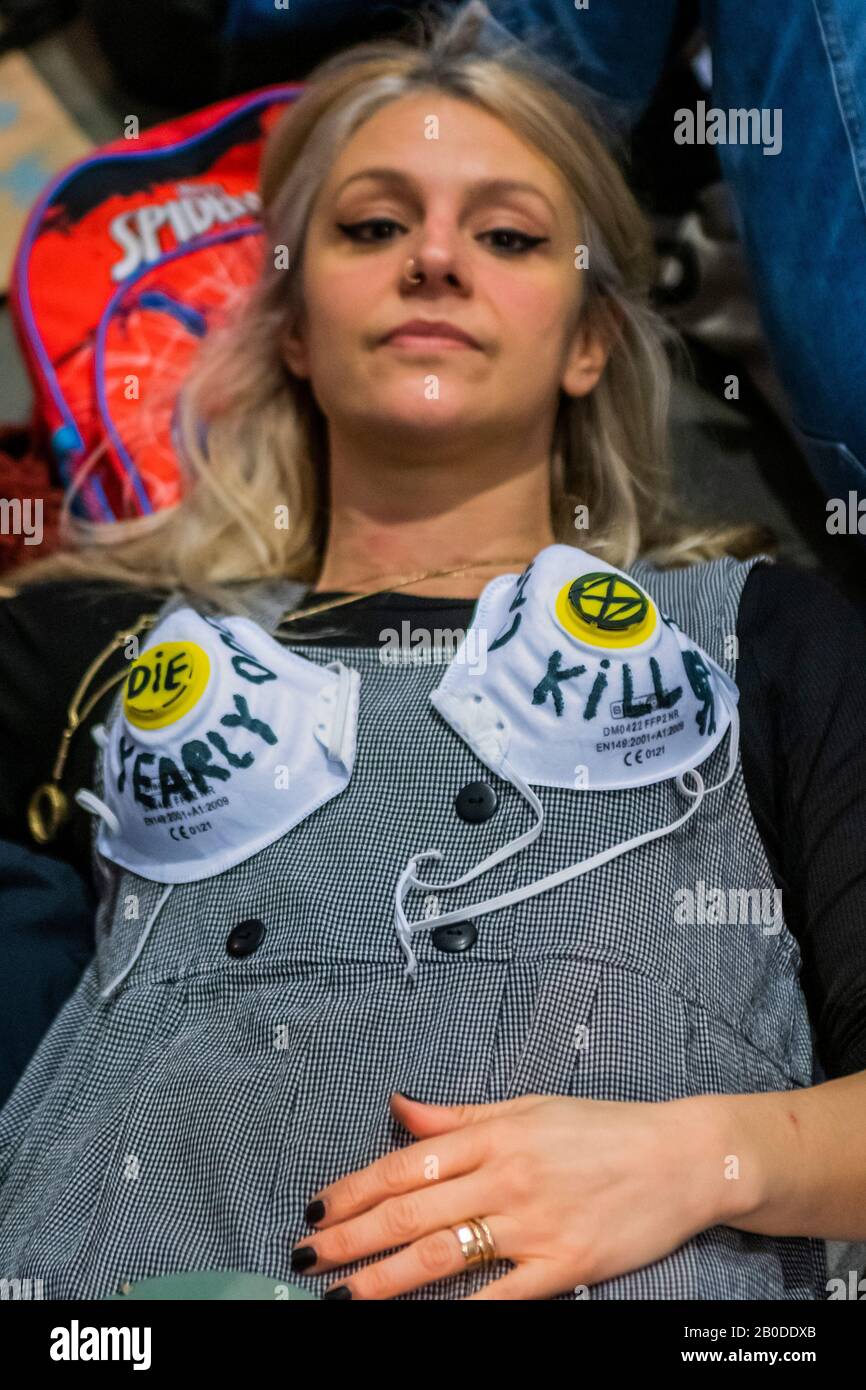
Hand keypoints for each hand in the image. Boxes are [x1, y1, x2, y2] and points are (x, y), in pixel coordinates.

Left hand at [290, 1090, 737, 1298]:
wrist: (681, 1157)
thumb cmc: (601, 1129)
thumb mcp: (526, 1107)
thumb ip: (457, 1118)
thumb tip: (397, 1108)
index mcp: (494, 1136)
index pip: (404, 1164)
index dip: (352, 1189)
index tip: (314, 1209)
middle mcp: (506, 1177)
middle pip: (411, 1211)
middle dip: (351, 1237)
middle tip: (307, 1259)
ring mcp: (533, 1224)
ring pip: (443, 1255)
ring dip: (385, 1278)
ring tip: (342, 1295)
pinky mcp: (564, 1266)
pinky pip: (500, 1297)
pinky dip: (460, 1314)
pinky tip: (423, 1324)